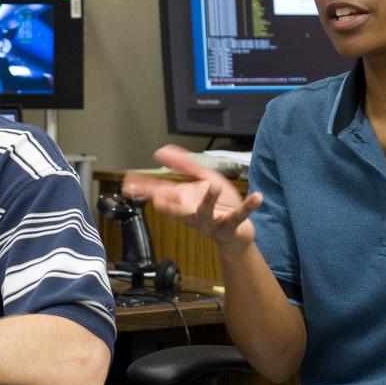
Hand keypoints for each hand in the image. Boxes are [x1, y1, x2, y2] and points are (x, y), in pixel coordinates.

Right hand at [122, 145, 261, 252]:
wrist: (237, 233)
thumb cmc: (217, 207)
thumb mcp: (199, 180)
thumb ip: (182, 164)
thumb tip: (162, 151)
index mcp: (184, 201)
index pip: (159, 193)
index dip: (144, 189)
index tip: (128, 183)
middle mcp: (193, 213)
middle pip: (177, 208)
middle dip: (167, 203)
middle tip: (159, 196)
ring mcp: (212, 220)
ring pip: (206, 213)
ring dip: (208, 201)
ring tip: (212, 186)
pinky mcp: (232, 224)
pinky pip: (239, 215)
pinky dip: (248, 207)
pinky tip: (256, 197)